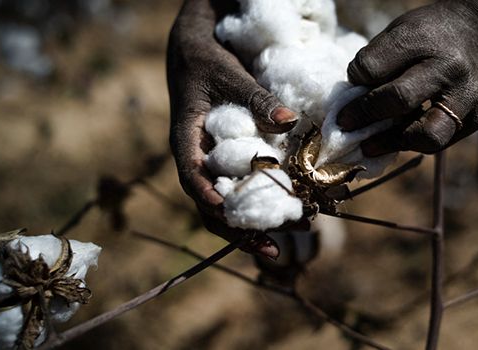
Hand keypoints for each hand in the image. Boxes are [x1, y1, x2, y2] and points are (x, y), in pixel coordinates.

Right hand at [167, 0, 296, 256]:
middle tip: (273, 248)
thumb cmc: (207, 62)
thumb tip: (290, 121)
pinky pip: (241, 190)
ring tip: (290, 238)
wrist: (196, 54)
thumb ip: (256, 97)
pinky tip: (290, 213)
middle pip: (210, 205)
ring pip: (225, 207)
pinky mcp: (228, 163)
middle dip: (239, 229)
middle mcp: (197, 159)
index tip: (225, 210)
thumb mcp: (228, 74)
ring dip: (254, 226)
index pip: (190, 174)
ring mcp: (211, 165)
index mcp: (186, 140)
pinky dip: (262, 205)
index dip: (206, 194)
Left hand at [337, 0, 477, 154]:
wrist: (476, 32)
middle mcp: (449, 68)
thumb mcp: (397, 33)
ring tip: (369, 145)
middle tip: (347, 125)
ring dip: (392, 143)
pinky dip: (413, 143)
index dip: (355, 83)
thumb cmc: (425, 36)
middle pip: (400, 99)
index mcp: (422, 39)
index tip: (347, 93)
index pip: (375, 67)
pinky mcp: (477, 118)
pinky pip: (439, 143)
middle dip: (367, 116)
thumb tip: (352, 103)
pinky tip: (397, 138)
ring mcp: (467, 96)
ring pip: (427, 136)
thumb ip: (374, 64)